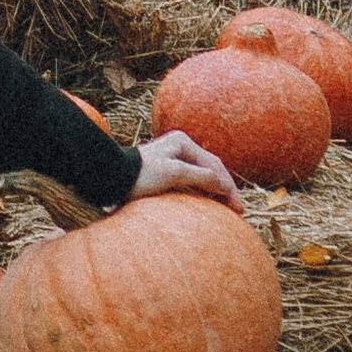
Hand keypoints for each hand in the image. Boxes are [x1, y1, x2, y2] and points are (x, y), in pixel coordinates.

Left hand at [124, 127, 242, 212]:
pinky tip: (208, 203)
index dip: (228, 186)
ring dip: (216, 190)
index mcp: (183, 142)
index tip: (238, 207)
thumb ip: (200, 177)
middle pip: (211, 168)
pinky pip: (191, 181)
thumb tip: (223, 185)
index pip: (214, 164)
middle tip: (238, 209)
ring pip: (202, 175)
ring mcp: (173, 158)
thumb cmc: (140, 174)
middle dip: (225, 187)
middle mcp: (180, 147)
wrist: (113, 179)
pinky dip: (203, 191)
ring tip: (228, 207)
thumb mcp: (173, 173)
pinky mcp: (166, 172)